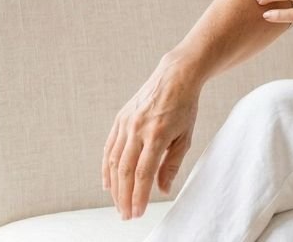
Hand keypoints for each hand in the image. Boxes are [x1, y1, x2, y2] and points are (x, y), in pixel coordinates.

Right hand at [103, 57, 201, 220]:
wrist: (175, 77)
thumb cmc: (184, 108)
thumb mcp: (185, 137)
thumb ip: (172, 164)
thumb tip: (162, 190)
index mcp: (157, 134)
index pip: (143, 173)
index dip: (139, 196)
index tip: (137, 213)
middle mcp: (138, 129)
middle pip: (125, 170)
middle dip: (124, 196)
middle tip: (126, 215)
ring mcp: (126, 123)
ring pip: (114, 161)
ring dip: (114, 186)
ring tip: (118, 204)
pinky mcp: (120, 119)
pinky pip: (109, 147)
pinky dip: (106, 167)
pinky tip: (107, 183)